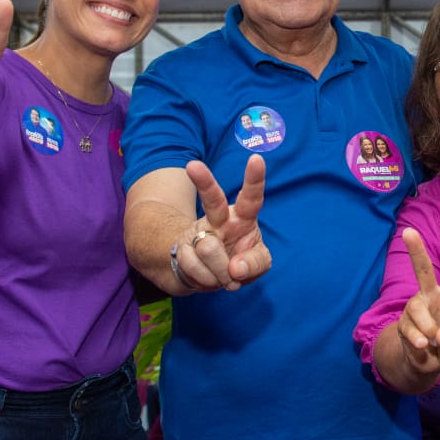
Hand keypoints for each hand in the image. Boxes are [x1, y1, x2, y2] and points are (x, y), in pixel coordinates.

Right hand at [172, 156, 271, 291]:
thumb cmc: (240, 260)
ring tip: (225, 277)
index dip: (254, 179)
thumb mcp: (258, 262)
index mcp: (244, 217)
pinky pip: (194, 268)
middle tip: (193, 165)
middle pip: (212, 200)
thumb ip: (256, 263)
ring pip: (208, 248)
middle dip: (204, 181)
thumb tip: (235, 269)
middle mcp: (219, 218)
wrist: (208, 275)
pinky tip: (209, 277)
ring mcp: (198, 232)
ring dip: (220, 272)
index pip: (252, 197)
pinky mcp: (181, 248)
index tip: (256, 158)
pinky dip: (207, 281)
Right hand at [396, 227, 439, 374]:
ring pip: (417, 309)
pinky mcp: (403, 323)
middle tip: (407, 232)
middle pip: (423, 270)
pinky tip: (424, 347)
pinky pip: (410, 330)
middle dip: (415, 251)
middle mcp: (431, 296)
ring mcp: (415, 308)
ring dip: (428, 329)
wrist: (429, 364)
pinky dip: (419, 342)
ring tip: (434, 342)